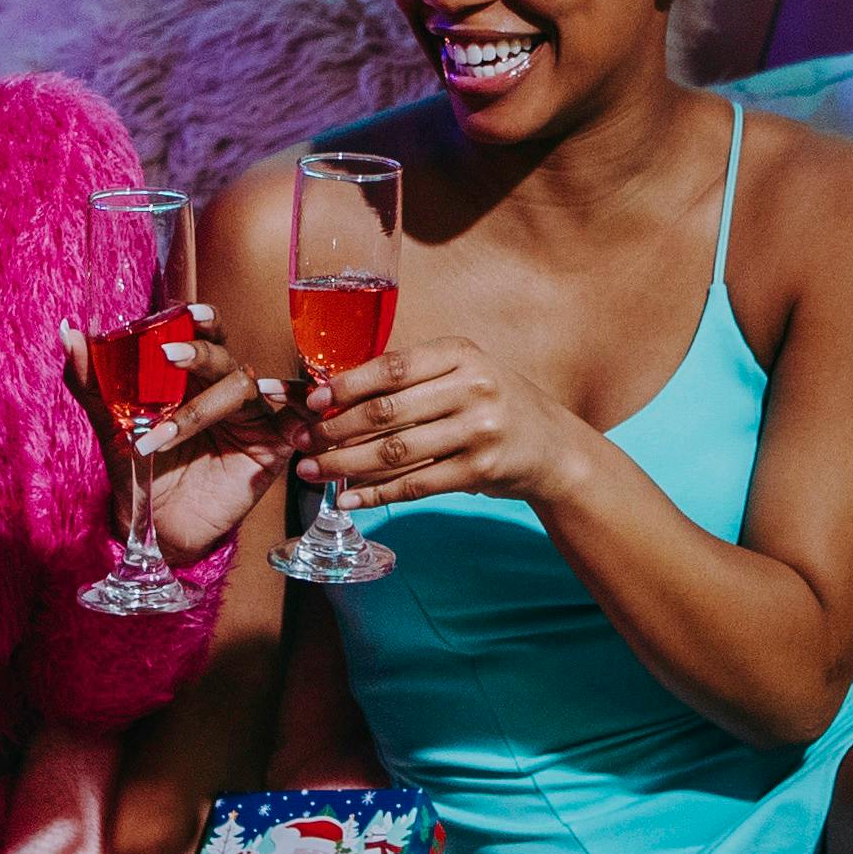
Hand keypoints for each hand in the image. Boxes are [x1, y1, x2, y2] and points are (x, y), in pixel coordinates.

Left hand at [60, 304, 294, 562]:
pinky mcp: (273, 446)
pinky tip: (267, 399)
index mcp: (193, 378)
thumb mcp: (111, 425)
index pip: (205, 336)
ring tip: (160, 436)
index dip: (202, 319)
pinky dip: (284, 404)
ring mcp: (252, 416)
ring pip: (243, 388)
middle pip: (223, 357)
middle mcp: (224, 390)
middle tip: (168, 356)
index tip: (187, 310)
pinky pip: (289, 418)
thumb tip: (69, 333)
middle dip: (199, 353)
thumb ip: (92, 382)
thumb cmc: (140, 472)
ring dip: (201, 409)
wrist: (156, 529)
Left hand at [300, 338, 588, 511]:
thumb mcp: (460, 373)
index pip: (391, 368)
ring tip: (312, 471)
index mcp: (461, 354)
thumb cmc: (490, 402)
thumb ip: (410, 377)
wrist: (550, 445)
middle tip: (302, 441)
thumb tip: (334, 392)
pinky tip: (348, 499)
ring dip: (346, 465)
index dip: (346, 386)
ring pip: (396, 451)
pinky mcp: (480, 470)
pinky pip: (416, 484)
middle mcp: (473, 388)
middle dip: (335, 429)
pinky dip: (376, 494)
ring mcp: (479, 431)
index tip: (312, 401)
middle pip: (387, 412)